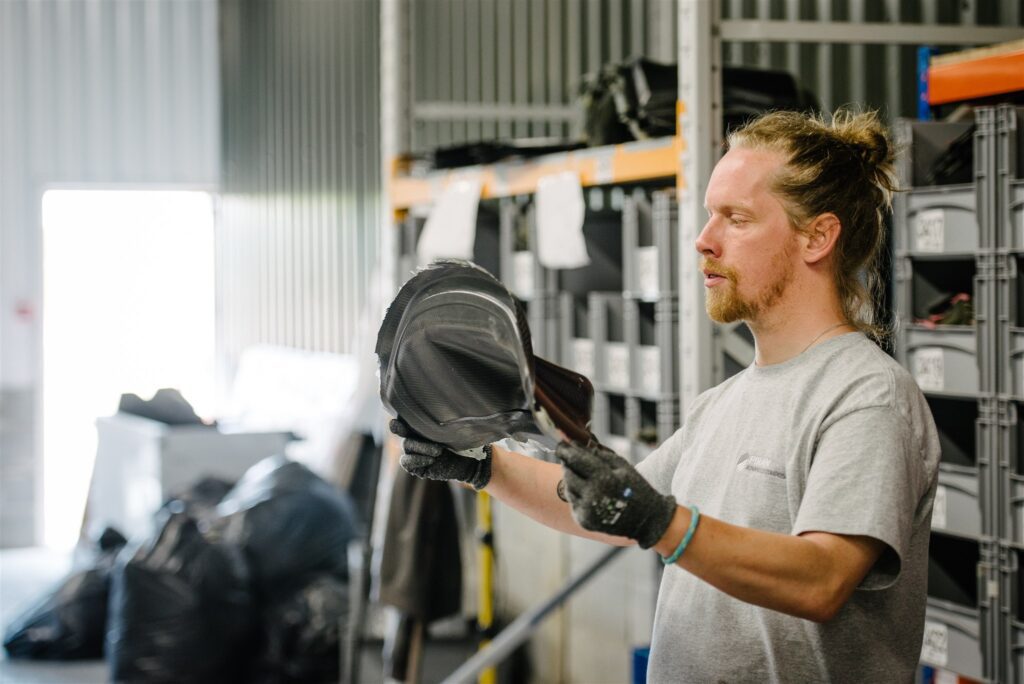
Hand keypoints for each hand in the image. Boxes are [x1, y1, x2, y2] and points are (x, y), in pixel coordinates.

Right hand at [389, 419, 491, 489]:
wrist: (472, 461)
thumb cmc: (465, 439)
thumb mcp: (458, 426)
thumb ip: (449, 418)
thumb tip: (447, 403)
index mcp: (422, 425)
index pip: (405, 418)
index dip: (399, 417)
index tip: (396, 420)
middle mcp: (415, 436)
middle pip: (403, 432)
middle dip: (408, 432)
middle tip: (416, 433)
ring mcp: (415, 452)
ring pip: (407, 446)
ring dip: (420, 448)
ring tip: (438, 451)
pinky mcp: (417, 467)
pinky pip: (407, 463)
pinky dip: (416, 460)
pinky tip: (431, 459)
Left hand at [557, 442, 675, 548]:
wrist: (646, 520)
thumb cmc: (636, 489)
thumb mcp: (623, 467)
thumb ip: (601, 454)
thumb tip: (579, 445)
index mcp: (604, 479)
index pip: (576, 460)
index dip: (566, 450)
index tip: (561, 443)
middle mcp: (592, 496)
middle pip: (568, 473)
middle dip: (566, 462)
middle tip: (566, 454)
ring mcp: (587, 511)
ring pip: (569, 487)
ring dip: (571, 477)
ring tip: (580, 472)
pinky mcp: (584, 521)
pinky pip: (573, 502)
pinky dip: (576, 493)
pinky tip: (585, 489)